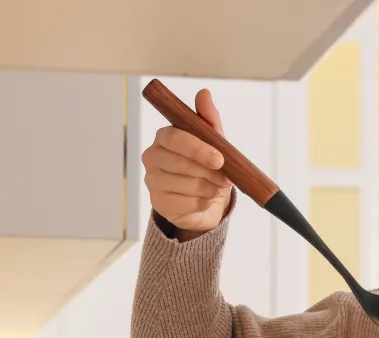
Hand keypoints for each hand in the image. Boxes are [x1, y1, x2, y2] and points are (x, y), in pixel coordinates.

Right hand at [141, 88, 232, 235]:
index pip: (174, 138)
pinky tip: (206, 199)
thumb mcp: (213, 141)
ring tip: (217, 187)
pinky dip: (205, 203)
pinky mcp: (159, 203)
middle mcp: (152, 157)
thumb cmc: (207, 165)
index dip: (198, 149)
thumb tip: (204, 93)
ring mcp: (153, 181)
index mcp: (163, 137)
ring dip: (211, 189)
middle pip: (182, 164)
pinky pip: (189, 204)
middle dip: (210, 173)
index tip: (220, 159)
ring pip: (189, 186)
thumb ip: (208, 119)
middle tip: (226, 178)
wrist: (203, 199)